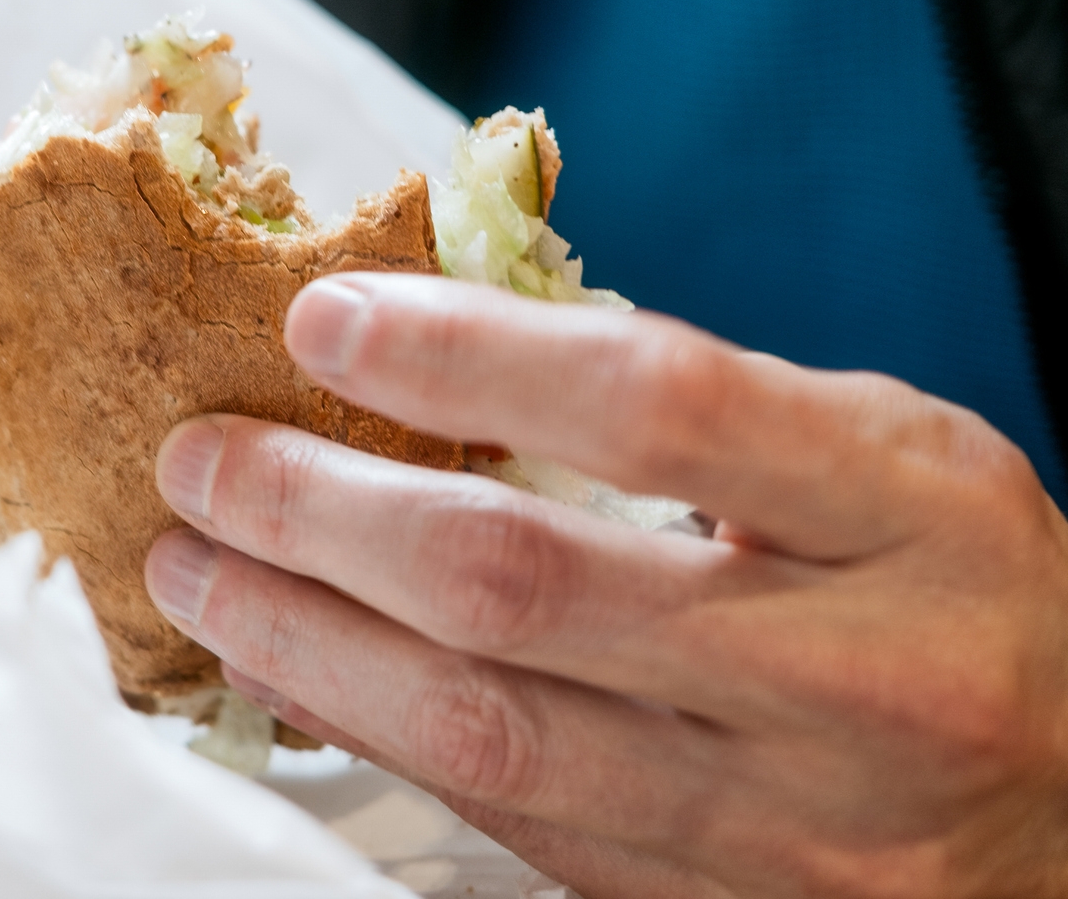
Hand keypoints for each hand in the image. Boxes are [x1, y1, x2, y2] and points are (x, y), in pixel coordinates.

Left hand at [144, 274, 1067, 897]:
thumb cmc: (951, 592)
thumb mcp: (879, 456)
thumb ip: (686, 402)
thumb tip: (425, 352)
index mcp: (909, 515)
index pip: (655, 408)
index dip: (463, 358)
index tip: (322, 318)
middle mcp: (854, 679)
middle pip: (527, 588)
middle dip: (320, 515)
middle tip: (199, 460)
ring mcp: (782, 824)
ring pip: (488, 734)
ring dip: (301, 640)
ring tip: (193, 569)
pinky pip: (502, 824)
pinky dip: (367, 735)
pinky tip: (285, 671)